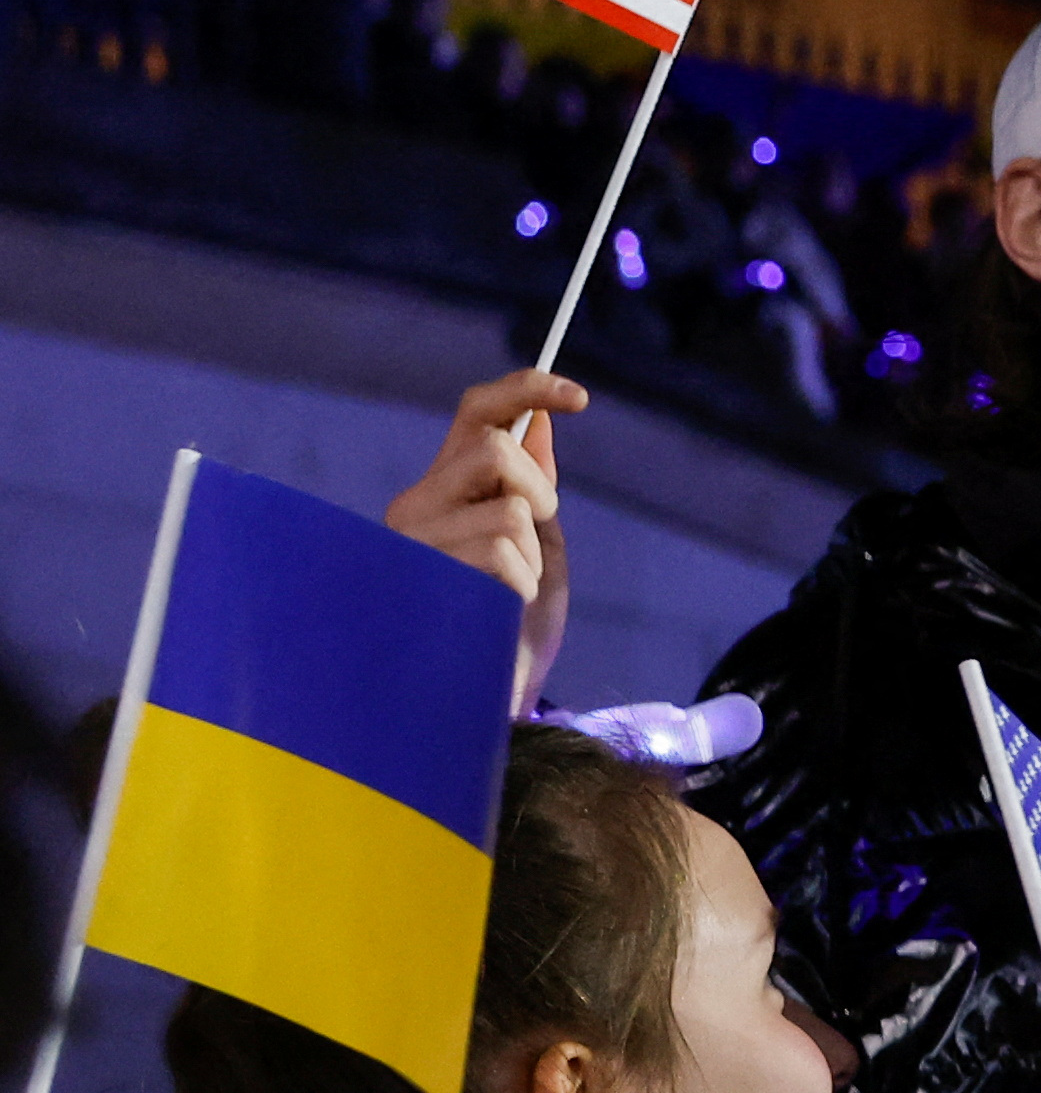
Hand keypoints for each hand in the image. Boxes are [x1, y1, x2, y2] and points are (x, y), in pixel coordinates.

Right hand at [387, 370, 586, 714]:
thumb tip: (537, 424)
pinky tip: (493, 615)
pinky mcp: (419, 575)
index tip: (578, 397)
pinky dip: (522, 586)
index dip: (526, 390)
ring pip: (510, 509)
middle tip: (532, 545)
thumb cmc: (510, 631)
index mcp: (443, 491)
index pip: (475, 414)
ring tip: (506, 596)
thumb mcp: (537, 552)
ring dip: (532, 558)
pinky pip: (504, 554)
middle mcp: (415, 506)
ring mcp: (411, 541)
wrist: (489, 702)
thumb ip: (532, 491)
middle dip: (538, 494)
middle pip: (496, 449)